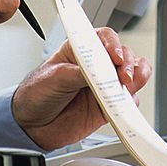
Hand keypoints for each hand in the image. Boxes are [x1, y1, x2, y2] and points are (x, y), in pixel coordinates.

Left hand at [11, 27, 150, 149]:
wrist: (30, 126)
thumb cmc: (36, 94)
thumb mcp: (54, 78)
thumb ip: (79, 73)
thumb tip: (100, 73)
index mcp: (81, 51)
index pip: (105, 38)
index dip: (114, 45)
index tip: (116, 57)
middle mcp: (96, 66)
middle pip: (124, 55)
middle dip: (128, 64)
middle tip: (122, 77)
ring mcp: (104, 86)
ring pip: (133, 75)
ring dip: (136, 79)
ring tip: (127, 87)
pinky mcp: (108, 106)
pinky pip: (128, 101)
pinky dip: (130, 103)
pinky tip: (122, 106)